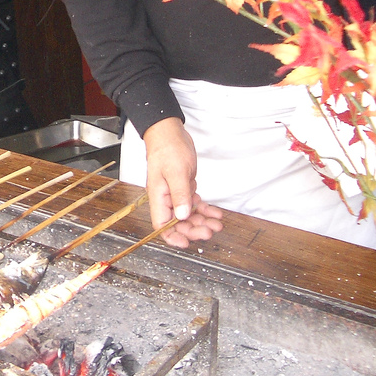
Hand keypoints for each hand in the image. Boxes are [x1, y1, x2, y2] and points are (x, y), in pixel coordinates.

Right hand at [142, 117, 222, 248]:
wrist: (169, 132)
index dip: (173, 236)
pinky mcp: (184, 187)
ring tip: (216, 223)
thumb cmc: (167, 148)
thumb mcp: (176, 171)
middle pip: (178, 223)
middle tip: (210, 230)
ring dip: (202, 221)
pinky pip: (194, 204)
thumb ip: (179, 194)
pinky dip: (204, 209)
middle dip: (194, 229)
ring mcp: (175, 194)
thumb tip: (182, 216)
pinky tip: (214, 212)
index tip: (186, 243)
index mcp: (159, 197)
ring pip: (188, 215)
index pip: (162, 225)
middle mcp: (166, 198)